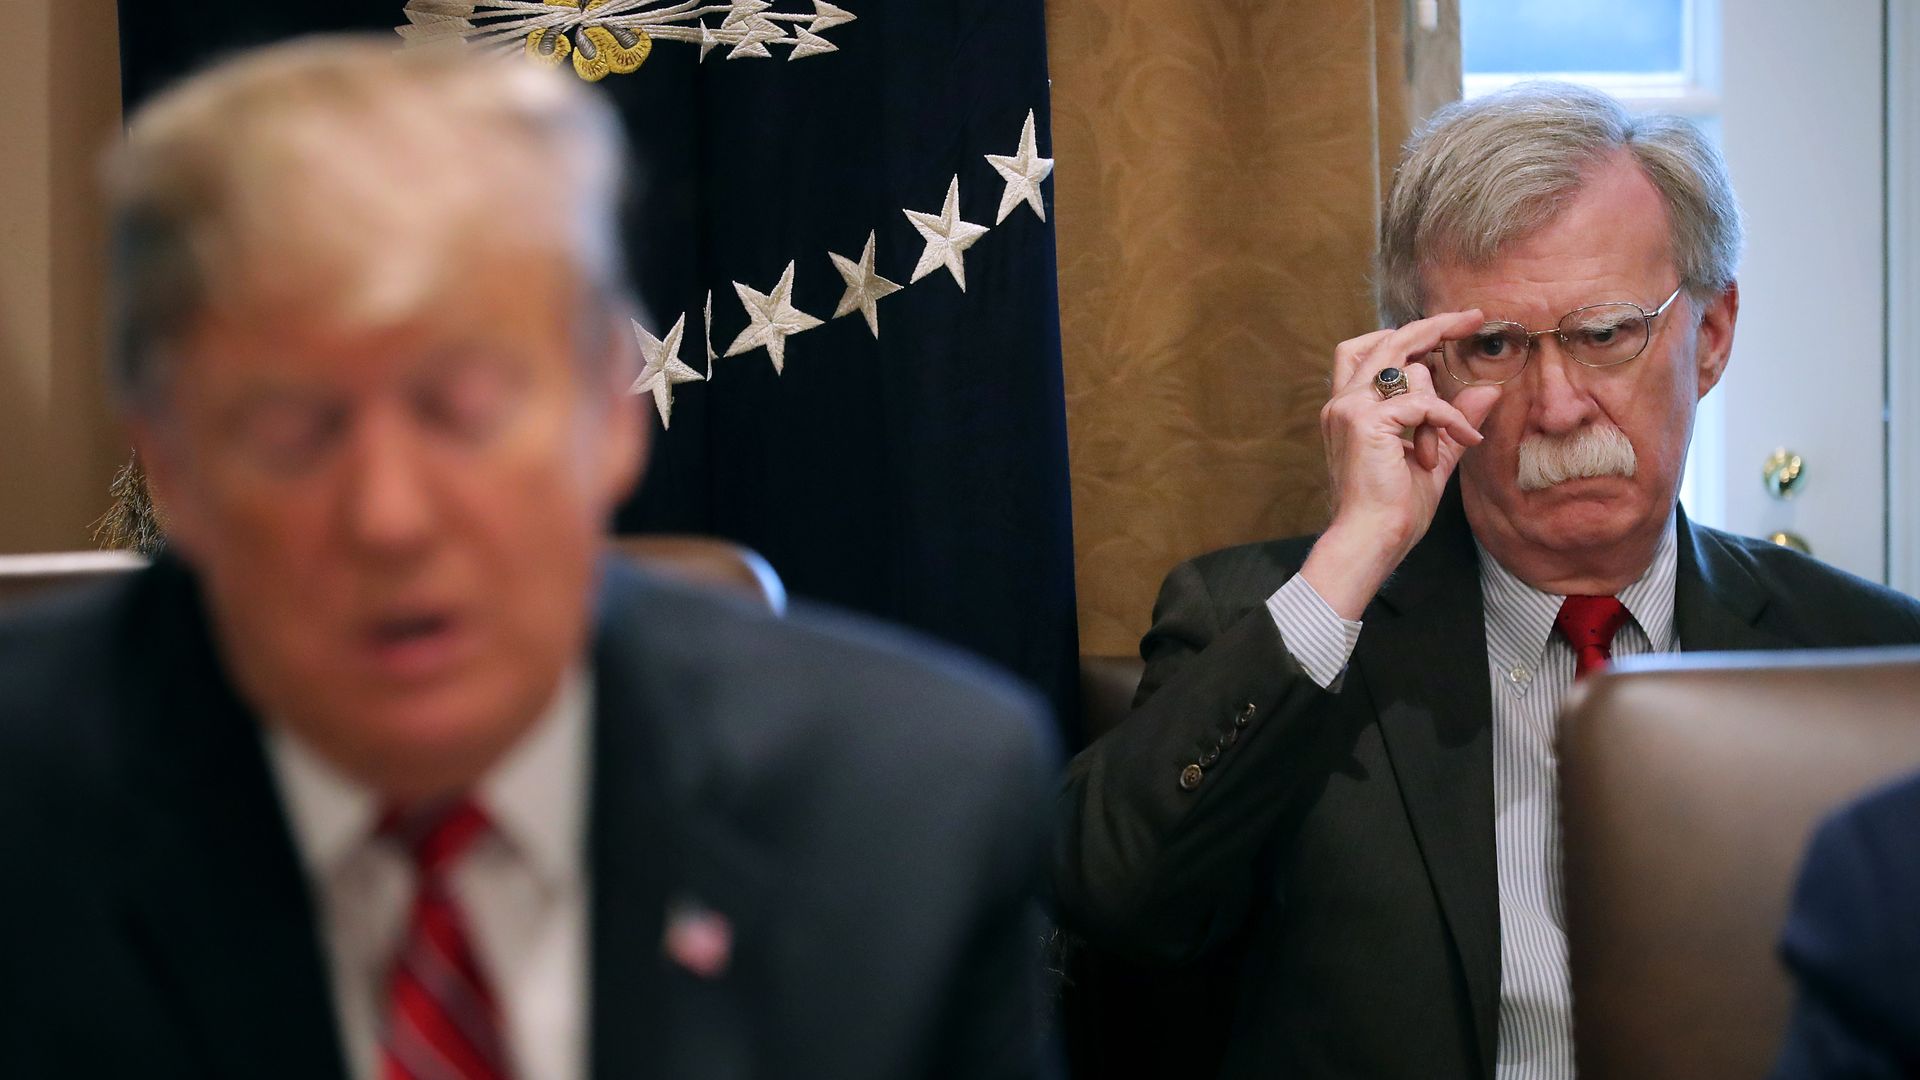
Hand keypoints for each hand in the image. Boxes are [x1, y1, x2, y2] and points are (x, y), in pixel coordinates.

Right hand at [1300, 311, 1501, 618]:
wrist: (1370, 539)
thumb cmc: (1393, 509)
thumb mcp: (1433, 456)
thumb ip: (1454, 422)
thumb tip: (1489, 390)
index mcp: (1349, 408)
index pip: (1371, 349)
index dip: (1409, 334)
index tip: (1451, 326)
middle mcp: (1343, 401)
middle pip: (1388, 339)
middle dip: (1432, 326)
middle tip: (1472, 317)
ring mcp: (1350, 408)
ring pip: (1410, 370)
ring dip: (1441, 406)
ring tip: (1450, 445)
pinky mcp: (1365, 421)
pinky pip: (1423, 402)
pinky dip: (1449, 419)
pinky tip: (1462, 443)